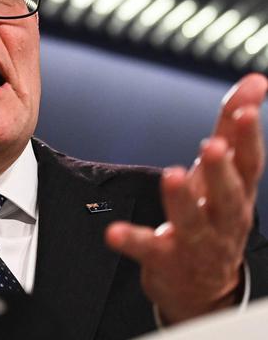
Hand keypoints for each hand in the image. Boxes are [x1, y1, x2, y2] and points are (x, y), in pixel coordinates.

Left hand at [105, 73, 266, 323]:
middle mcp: (222, 220)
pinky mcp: (165, 260)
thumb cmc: (215, 216)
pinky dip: (132, 239)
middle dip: (221, 170)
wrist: (204, 287)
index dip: (249, 138)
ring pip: (193, 223)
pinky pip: (147, 249)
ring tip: (172, 175)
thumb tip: (256, 80)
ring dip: (182, 199)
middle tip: (211, 145)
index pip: (250, 165)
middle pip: (228, 196)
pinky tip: (113, 232)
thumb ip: (233, 128)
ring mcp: (196, 243)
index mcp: (238, 195)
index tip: (245, 111)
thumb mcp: (225, 172)